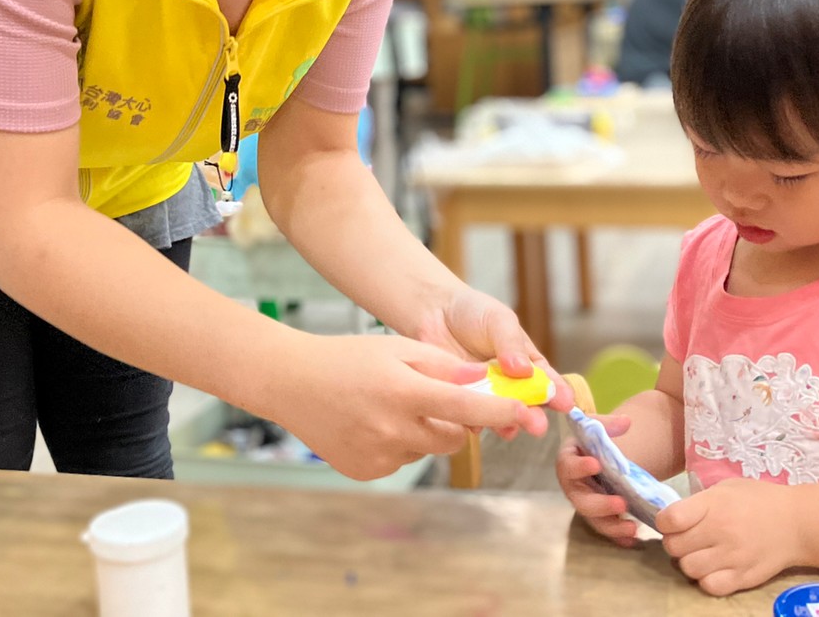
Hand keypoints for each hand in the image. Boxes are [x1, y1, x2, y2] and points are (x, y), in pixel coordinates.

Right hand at [269, 331, 532, 480]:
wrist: (292, 382)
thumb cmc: (348, 357)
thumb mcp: (397, 347)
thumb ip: (443, 366)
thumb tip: (482, 382)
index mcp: (403, 391)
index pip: (466, 406)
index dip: (500, 410)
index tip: (526, 411)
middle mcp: (392, 428)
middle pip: (454, 437)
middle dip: (457, 420)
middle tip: (436, 398)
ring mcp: (378, 455)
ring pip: (428, 450)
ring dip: (426, 432)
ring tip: (393, 405)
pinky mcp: (367, 471)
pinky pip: (403, 460)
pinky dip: (400, 444)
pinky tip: (373, 422)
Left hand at [413, 283, 571, 438]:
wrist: (434, 311)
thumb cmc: (474, 312)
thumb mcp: (499, 320)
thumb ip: (511, 344)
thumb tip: (523, 370)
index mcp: (526, 364)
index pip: (546, 381)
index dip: (557, 393)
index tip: (566, 404)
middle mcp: (508, 384)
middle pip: (525, 404)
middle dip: (533, 416)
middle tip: (538, 425)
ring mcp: (484, 394)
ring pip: (497, 414)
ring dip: (504, 423)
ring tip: (509, 429)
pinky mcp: (459, 400)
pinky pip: (468, 416)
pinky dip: (472, 421)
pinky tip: (474, 424)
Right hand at [555, 413, 639, 545]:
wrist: (597, 456)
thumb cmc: (592, 441)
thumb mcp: (598, 427)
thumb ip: (609, 424)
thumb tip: (627, 422)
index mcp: (568, 461)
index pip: (568, 466)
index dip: (580, 467)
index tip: (596, 464)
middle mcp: (572, 486)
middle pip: (581, 501)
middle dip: (601, 505)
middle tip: (621, 504)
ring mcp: (585, 503)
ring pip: (593, 519)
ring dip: (612, 525)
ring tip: (632, 527)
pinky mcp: (597, 516)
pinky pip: (606, 528)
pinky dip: (618, 535)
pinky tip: (631, 539)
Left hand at [656, 478, 801, 596]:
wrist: (798, 523)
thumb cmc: (759, 499)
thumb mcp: (727, 487)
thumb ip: (700, 501)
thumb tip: (673, 516)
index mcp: (714, 504)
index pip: (670, 519)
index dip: (664, 522)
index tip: (672, 521)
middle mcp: (721, 531)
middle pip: (674, 547)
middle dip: (675, 542)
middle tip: (687, 538)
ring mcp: (732, 557)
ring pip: (688, 569)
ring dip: (689, 562)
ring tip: (700, 554)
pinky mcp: (743, 577)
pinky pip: (710, 587)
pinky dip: (706, 580)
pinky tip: (714, 569)